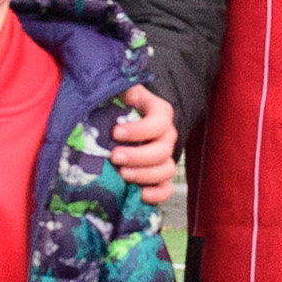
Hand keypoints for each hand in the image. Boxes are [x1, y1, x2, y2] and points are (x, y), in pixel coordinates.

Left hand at [110, 87, 180, 207]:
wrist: (123, 120)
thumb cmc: (120, 105)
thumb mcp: (121, 91)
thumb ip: (123, 87)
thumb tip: (125, 90)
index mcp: (160, 113)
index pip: (159, 123)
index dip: (139, 130)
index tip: (115, 132)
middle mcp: (167, 136)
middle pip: (162, 150)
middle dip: (138, 156)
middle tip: (114, 157)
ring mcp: (165, 157)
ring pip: (167, 170)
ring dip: (145, 175)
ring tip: (122, 175)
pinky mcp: (159, 177)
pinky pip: (166, 189)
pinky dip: (156, 194)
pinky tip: (140, 194)